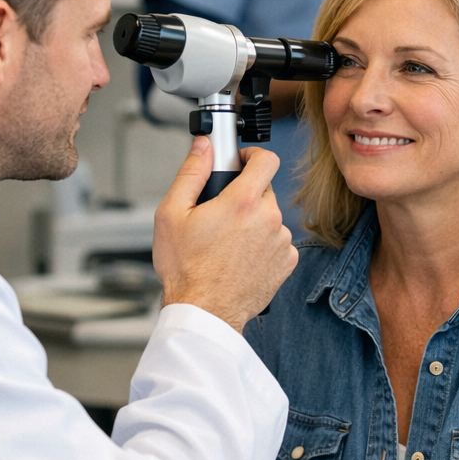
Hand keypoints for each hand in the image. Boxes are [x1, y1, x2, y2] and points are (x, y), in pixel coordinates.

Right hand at [153, 137, 297, 331]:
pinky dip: (263, 245)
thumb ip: (191, 173)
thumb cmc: (186, 269)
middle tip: (220, 213)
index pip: (266, 159)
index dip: (252, 155)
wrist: (204, 312)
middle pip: (265, 189)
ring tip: (227, 242)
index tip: (241, 162)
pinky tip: (240, 258)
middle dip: (244, 195)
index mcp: (243, 201)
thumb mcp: (172, 214)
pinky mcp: (287, 262)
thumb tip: (203, 147)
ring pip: (270, 217)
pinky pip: (278, 242)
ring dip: (254, 222)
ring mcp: (281, 241)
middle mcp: (269, 218)